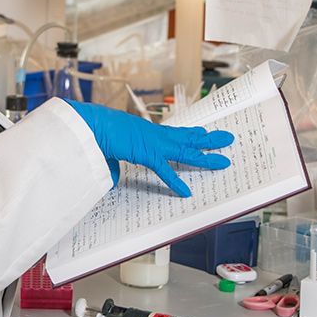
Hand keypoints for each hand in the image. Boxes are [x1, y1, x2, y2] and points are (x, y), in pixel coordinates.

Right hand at [66, 100, 232, 197]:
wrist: (89, 124)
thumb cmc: (96, 131)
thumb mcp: (110, 150)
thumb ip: (114, 166)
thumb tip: (111, 179)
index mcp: (148, 132)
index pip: (176, 133)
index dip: (192, 134)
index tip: (205, 133)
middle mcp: (155, 134)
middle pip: (188, 137)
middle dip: (209, 139)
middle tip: (227, 138)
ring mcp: (153, 142)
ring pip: (186, 150)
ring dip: (205, 155)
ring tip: (223, 160)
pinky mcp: (146, 153)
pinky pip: (164, 170)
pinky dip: (175, 182)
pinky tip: (186, 193)